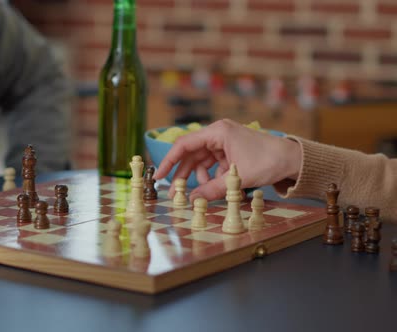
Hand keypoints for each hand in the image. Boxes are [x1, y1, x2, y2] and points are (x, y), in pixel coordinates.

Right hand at [154, 119, 301, 201]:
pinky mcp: (230, 152)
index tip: (159, 175)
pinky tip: (214, 187)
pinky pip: (212, 164)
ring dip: (199, 178)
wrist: (292, 160)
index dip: (169, 160)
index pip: (184, 144)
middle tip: (173, 192)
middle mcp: (218, 134)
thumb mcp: (237, 178)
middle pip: (190, 154)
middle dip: (182, 173)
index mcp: (218, 132)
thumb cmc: (268, 161)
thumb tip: (191, 200)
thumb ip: (212, 189)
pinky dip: (211, 177)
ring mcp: (224, 143)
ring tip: (201, 193)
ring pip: (201, 161)